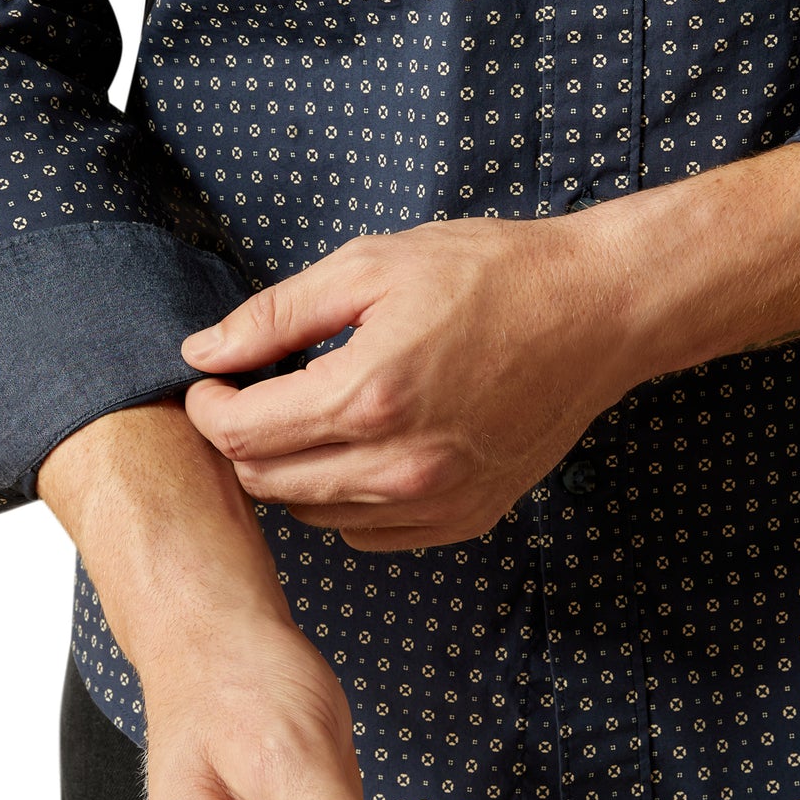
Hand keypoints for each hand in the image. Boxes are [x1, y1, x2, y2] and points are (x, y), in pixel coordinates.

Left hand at [179, 212, 645, 549]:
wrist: (596, 311)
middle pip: (267, 482)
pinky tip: (363, 446)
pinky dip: (345, 498)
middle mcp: (399, 465)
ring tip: (311, 414)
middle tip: (254, 393)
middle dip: (241, 438)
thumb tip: (203, 352)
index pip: (241, 432)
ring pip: (312, 513)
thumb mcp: (372, 266)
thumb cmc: (492, 274)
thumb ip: (277, 314)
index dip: (208, 406)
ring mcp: (436, 500)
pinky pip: (369, 532)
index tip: (212, 379)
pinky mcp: (466, 516)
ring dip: (292, 469)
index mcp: (368, 395)